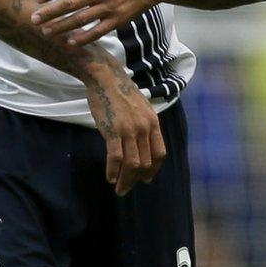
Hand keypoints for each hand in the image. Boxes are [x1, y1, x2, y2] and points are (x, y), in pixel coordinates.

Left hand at [33, 0, 170, 45]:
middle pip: (71, 3)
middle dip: (50, 12)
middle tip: (34, 19)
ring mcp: (111, 6)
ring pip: (81, 20)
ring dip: (62, 27)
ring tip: (46, 32)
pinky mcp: (119, 19)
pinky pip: (98, 31)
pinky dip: (84, 38)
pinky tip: (71, 42)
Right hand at [84, 66, 165, 195]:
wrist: (106, 78)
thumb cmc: (120, 93)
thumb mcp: (140, 108)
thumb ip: (143, 125)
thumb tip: (141, 144)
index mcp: (153, 123)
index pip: (159, 154)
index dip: (153, 170)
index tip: (146, 179)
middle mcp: (144, 128)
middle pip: (146, 163)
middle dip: (136, 179)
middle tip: (126, 188)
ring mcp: (130, 130)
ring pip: (132, 164)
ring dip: (126, 180)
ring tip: (119, 188)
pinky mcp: (114, 131)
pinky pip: (116, 157)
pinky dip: (113, 170)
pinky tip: (110, 177)